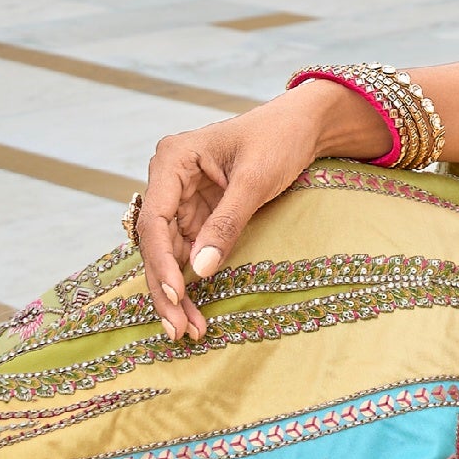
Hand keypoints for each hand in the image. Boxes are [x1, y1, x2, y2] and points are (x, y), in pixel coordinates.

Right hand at [133, 84, 345, 342]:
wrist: (304, 127)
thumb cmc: (279, 139)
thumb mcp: (255, 181)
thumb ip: (226, 224)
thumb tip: (200, 272)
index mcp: (172, 160)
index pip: (154, 220)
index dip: (161, 262)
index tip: (177, 295)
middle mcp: (167, 181)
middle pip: (155, 244)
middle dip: (165, 288)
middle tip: (178, 329)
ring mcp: (180, 200)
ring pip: (168, 256)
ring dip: (176, 293)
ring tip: (188, 331)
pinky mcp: (197, 216)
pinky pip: (187, 254)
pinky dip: (191, 282)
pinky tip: (194, 312)